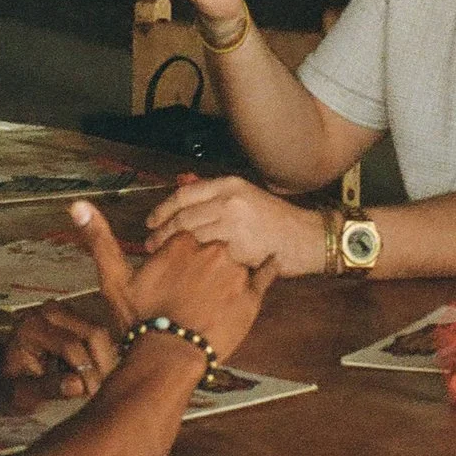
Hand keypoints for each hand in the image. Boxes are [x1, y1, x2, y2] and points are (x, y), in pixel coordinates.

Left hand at [0, 303, 119, 412]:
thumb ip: (48, 388)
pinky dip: (103, 355)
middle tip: (101, 390)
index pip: (70, 345)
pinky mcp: (77, 316)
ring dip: (105, 360)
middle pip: (94, 332)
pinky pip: (101, 334)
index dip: (86, 371)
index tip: (92, 394)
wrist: (3, 372)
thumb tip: (77, 385)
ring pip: (102, 332)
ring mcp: (65, 311)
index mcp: (31, 326)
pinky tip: (94, 374)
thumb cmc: (10, 384)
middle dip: (103, 363)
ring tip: (97, 384)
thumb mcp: (21, 393)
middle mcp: (50, 311)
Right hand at [75, 200, 271, 363]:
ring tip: (220, 293)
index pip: (186, 236)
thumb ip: (99, 238)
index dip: (180, 255)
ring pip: (236, 258)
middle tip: (195, 290)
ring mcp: (234, 271)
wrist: (170, 359)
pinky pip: (267, 273)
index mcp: (181, 240)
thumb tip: (77, 204)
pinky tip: (270, 263)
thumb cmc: (141, 322)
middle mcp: (211, 248)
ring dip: (231, 269)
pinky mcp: (253, 295)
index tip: (177, 274)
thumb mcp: (114, 278)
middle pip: (212, 245)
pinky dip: (268, 267)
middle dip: (205, 263)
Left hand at [143, 176, 322, 277]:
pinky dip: (193, 262)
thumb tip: (182, 189)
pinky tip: (185, 269)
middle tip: (149, 244)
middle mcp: (229, 200)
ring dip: (173, 249)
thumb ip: (215, 196)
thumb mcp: (246, 197)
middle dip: (161, 233)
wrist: (307, 239)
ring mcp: (234, 224)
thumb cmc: (276, 221)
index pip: (184, 195)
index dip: (162, 209)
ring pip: (191, 237)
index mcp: (229, 185)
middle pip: (183, 217)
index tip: (150, 222)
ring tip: (162, 258)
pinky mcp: (239, 248)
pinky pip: (208, 256)